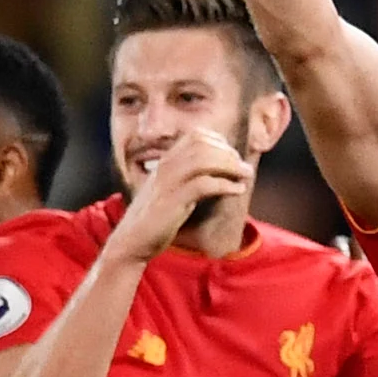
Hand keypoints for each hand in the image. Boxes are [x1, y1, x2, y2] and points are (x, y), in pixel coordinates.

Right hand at [112, 129, 253, 259]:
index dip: (219, 142)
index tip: (233, 157)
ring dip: (230, 166)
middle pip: (203, 144)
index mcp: (166, 161)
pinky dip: (225, 184)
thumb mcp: (170, 190)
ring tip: (245, 175)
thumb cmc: (154, 218)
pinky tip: (237, 190)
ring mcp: (168, 182)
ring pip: (204, 159)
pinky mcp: (172, 200)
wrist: (132, 241)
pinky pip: (203, 184)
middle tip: (244, 168)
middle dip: (229, 153)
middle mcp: (166, 166)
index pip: (196, 135)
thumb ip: (187, 177)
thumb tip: (217, 172)